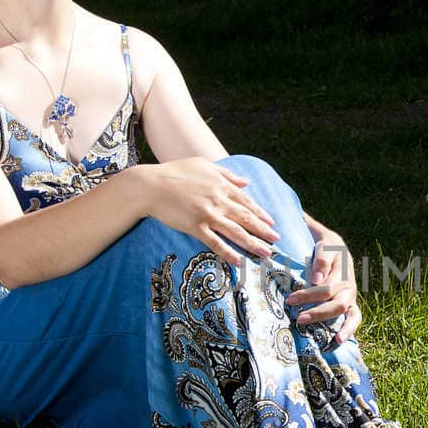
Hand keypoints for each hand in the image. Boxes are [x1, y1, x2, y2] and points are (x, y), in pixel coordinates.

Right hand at [133, 158, 279, 268]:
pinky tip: (238, 261)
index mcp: (222, 185)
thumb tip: (245, 182)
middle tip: (276, 240)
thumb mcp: (204, 165)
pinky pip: (215, 243)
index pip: (247, 202)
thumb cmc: (175, 172)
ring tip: (266, 253)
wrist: (151, 185)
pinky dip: (228, 253)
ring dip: (253, 244)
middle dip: (263, 230)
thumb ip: (227, 174)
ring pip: (236, 232)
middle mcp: (219, 201)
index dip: (261, 214)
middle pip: (246, 218)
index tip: (271, 223)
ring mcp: (208, 215)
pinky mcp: (195, 227)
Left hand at [286, 229, 361, 344]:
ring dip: (341, 328)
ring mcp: (351, 298)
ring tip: (334, 341)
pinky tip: (339, 341)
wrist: (337, 248)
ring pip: (350, 315)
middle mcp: (349, 288)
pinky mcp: (350, 305)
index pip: (326, 289)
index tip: (290, 299)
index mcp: (344, 274)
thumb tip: (316, 280)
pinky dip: (349, 330)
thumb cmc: (328, 248)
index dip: (308, 295)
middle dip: (318, 314)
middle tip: (299, 319)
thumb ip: (322, 261)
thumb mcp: (326, 247)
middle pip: (337, 305)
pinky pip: (354, 319)